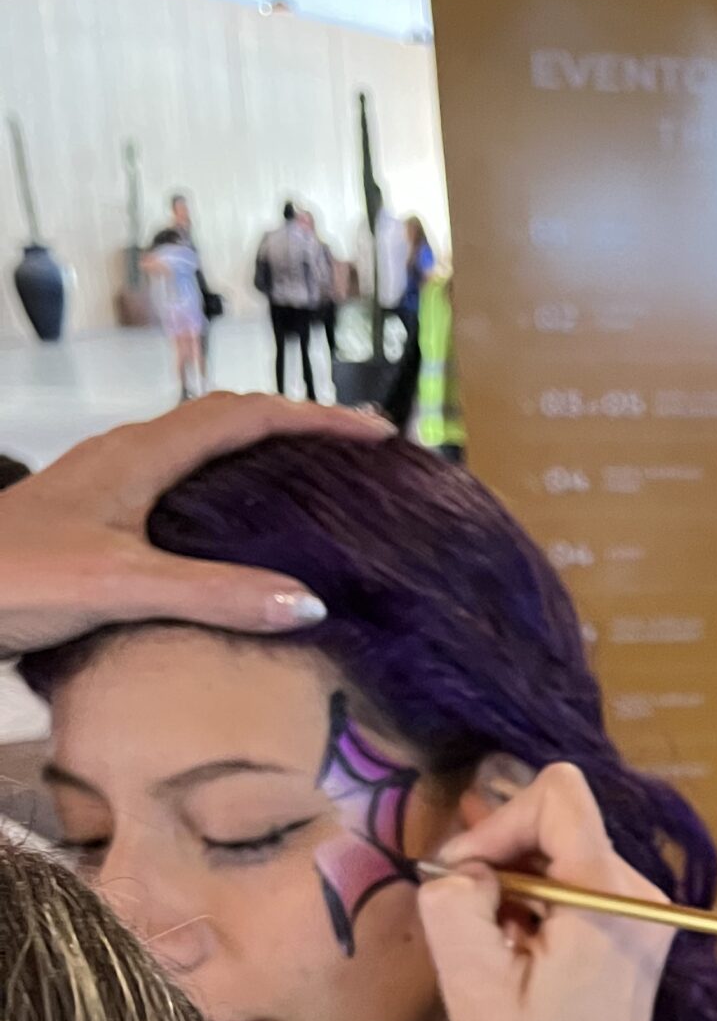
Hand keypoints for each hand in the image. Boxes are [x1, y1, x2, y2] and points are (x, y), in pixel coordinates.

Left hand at [0, 392, 389, 653]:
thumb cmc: (17, 577)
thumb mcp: (122, 586)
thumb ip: (216, 593)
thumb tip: (313, 603)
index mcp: (141, 455)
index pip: (245, 416)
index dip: (315, 419)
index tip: (377, 434)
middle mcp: (126, 455)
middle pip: (226, 421)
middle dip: (296, 429)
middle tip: (354, 456)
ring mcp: (106, 483)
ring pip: (199, 451)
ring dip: (258, 457)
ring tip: (309, 487)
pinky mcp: (93, 514)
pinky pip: (178, 484)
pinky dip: (224, 492)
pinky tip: (234, 536)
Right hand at [418, 763, 671, 1020]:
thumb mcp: (469, 983)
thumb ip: (456, 901)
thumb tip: (460, 863)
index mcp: (611, 898)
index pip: (557, 794)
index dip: (497, 824)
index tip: (465, 881)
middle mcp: (642, 895)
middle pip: (558, 824)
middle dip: (501, 861)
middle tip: (468, 926)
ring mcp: (645, 916)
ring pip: (561, 856)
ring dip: (514, 891)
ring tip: (494, 953)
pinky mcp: (635, 938)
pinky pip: (575, 889)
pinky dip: (536, 910)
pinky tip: (515, 959)